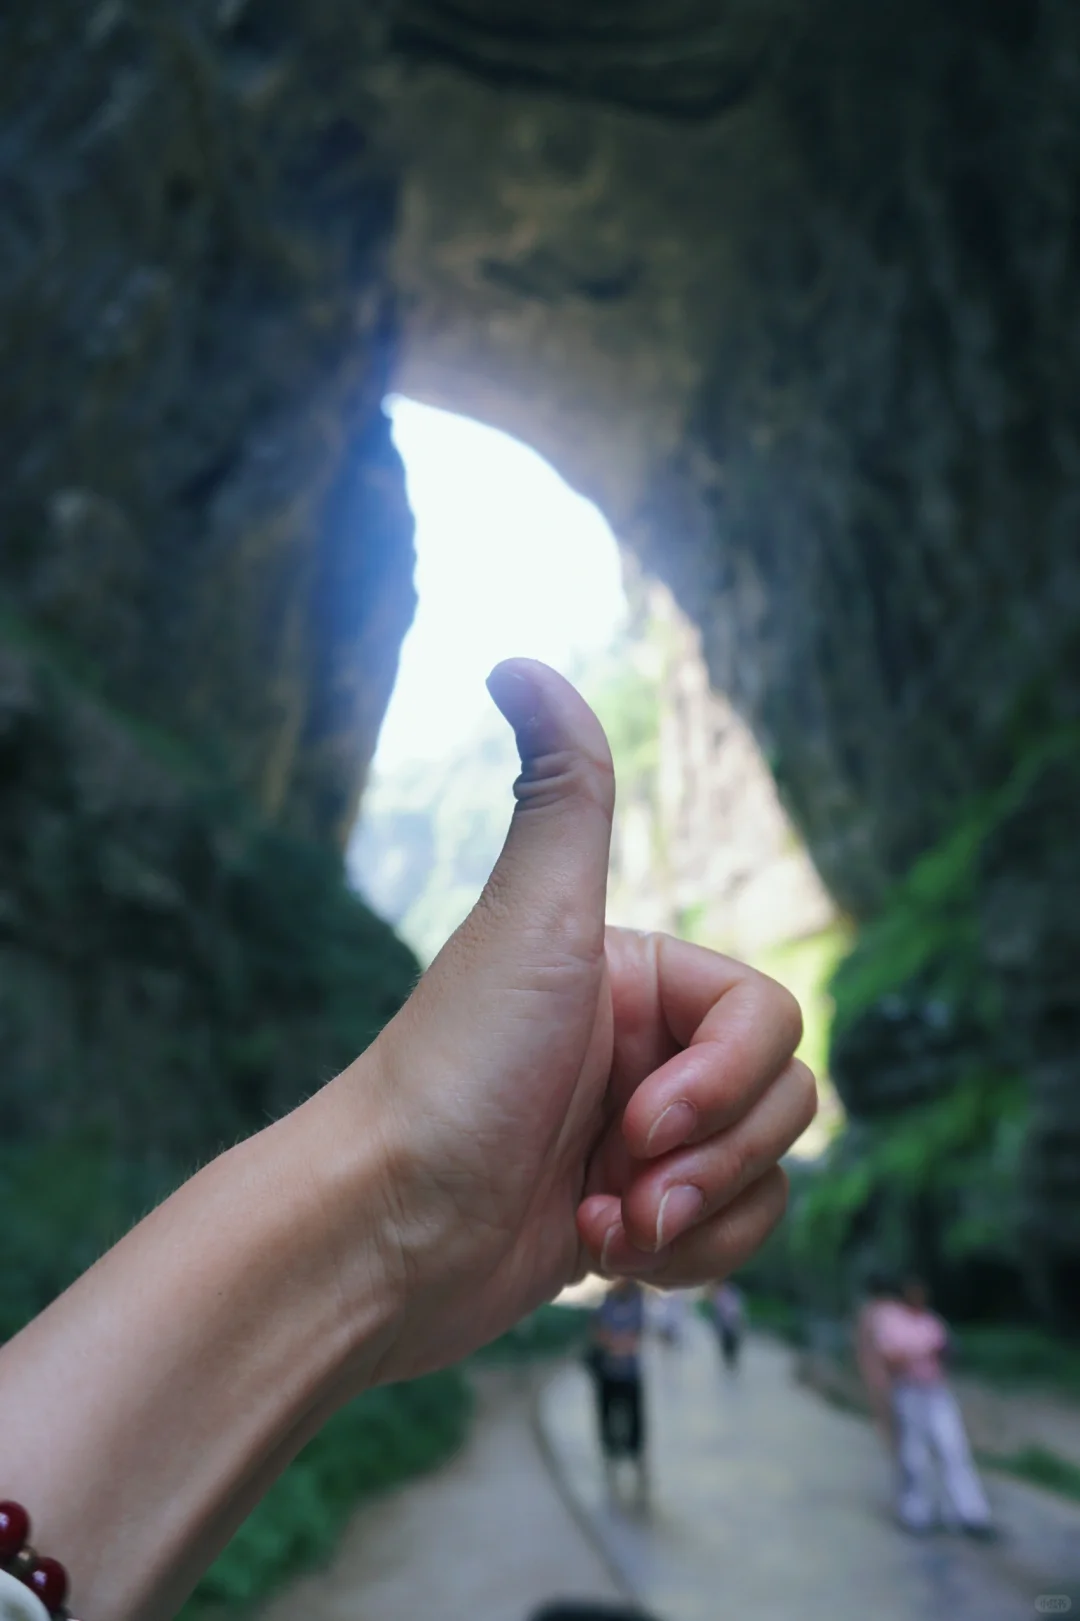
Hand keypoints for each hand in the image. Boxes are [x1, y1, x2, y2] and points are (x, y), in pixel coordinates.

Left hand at [332, 660, 815, 1380]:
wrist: (384, 1234)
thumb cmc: (456, 1075)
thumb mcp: (532, 923)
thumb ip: (564, 792)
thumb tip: (518, 658)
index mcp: (636, 976)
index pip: (770, 1020)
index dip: (728, 1083)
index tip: (641, 1121)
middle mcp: (644, 1050)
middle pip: (781, 1101)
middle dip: (711, 1160)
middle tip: (621, 1186)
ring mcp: (640, 1138)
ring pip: (765, 1173)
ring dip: (697, 1217)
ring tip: (605, 1230)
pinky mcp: (631, 1218)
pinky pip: (730, 1234)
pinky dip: (685, 1260)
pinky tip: (603, 1258)